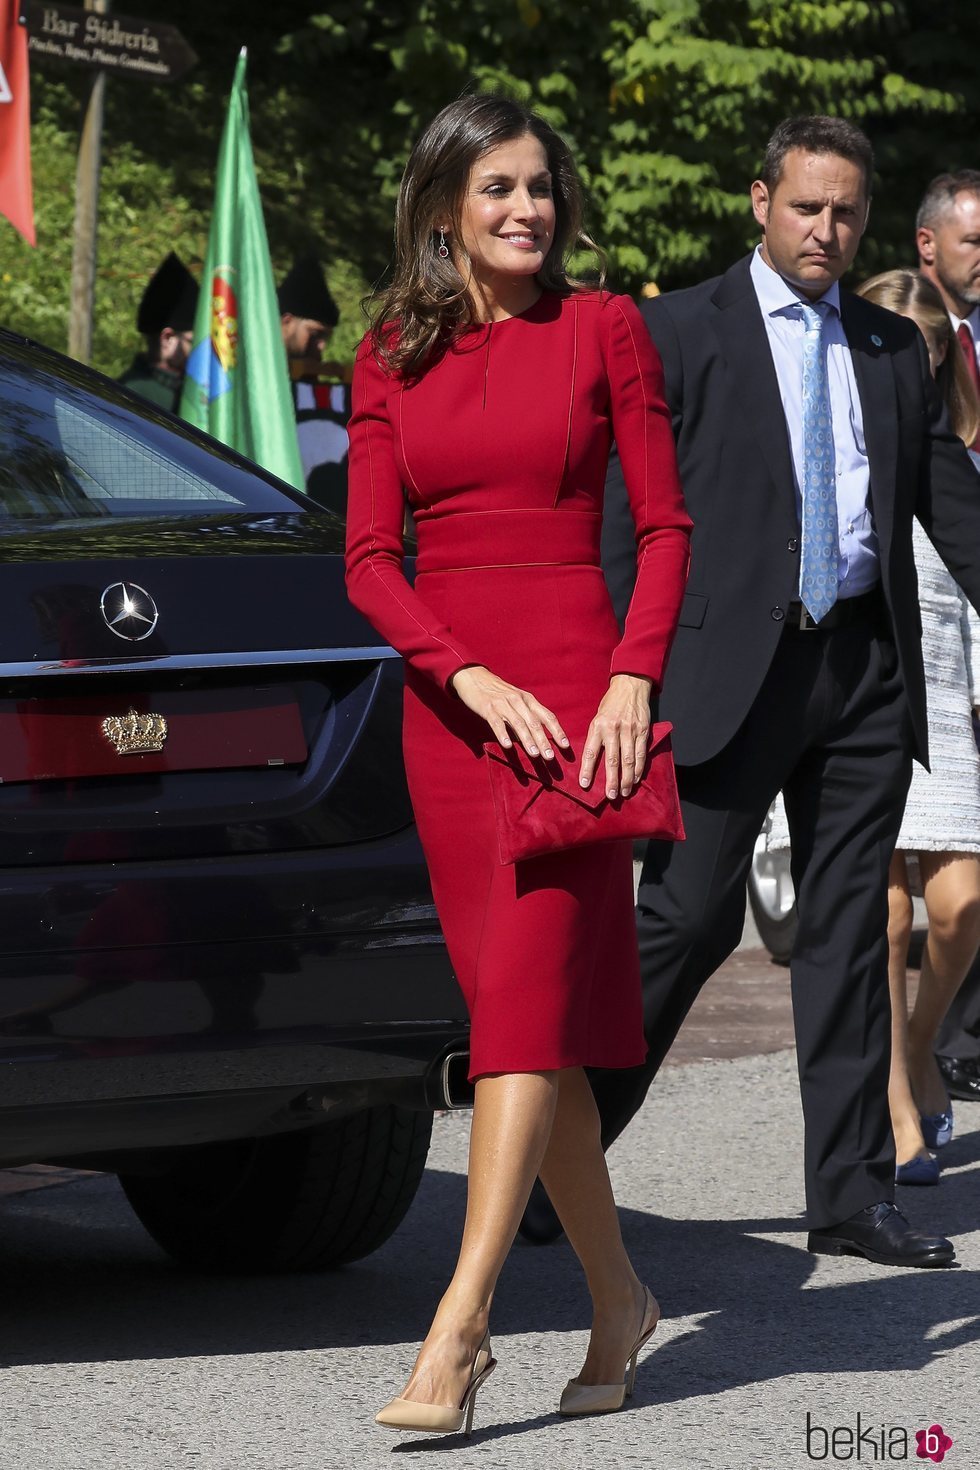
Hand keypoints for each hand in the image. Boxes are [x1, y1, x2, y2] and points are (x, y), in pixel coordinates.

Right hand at [451, 665, 568, 760]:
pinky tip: (508, 745)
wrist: (474, 676)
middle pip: (534, 723)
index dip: (557, 731)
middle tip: (550, 757)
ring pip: (518, 724)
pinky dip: (503, 734)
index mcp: (528, 700)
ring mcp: (503, 704)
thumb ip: (526, 717)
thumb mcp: (516, 700)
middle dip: (544, 740)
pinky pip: (497, 722)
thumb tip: (536, 739)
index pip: (547, 716)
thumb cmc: (498, 692)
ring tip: (535, 754)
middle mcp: (518, 701)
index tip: (565, 745)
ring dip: (527, 740)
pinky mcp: (488, 708)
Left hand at [580, 674, 652, 798]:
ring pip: (628, 759)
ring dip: (627, 778)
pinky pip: (641, 753)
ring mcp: (629, 730)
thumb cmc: (610, 704)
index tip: (585, 784)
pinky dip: (639, 768)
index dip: (588, 769)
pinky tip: (637, 778)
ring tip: (625, 792)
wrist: (630, 686)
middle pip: (612, 759)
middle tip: (611, 796)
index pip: (591, 751)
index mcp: (598, 726)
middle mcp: (613, 729)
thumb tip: (592, 761)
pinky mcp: (642, 731)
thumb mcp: (597, 717)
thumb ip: (596, 737)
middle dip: (611, 780)